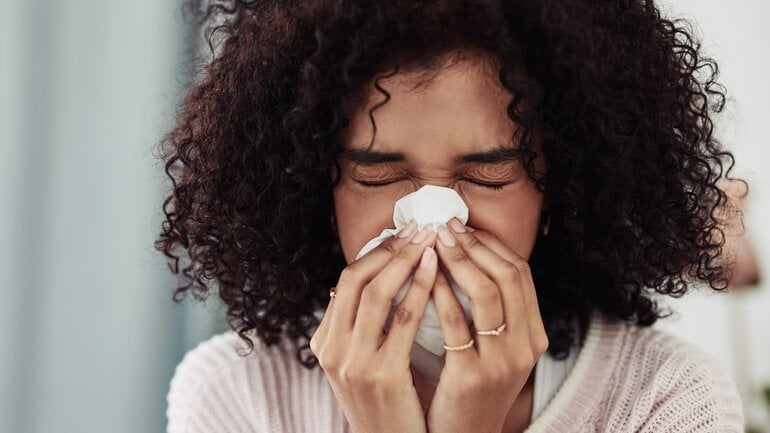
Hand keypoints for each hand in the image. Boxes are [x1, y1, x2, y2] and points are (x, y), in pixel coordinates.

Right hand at [310, 222, 438, 432]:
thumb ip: (362, 328)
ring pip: (376, 293)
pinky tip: (435, 271)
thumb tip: (382, 279)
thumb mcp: (360, 365)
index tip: (403, 234)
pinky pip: (402, 321)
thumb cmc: (384, 406)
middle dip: (390, 249)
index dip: (376, 252)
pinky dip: (419, 290)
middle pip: (355, 279)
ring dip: (405, 260)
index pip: (345, 281)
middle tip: (419, 228)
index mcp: (324, 344)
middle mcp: (331, 350)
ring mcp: (353, 363)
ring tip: (429, 240)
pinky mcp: (381, 375)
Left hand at [426, 219, 548, 432]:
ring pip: (486, 294)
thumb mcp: (495, 350)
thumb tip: (462, 256)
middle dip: (474, 245)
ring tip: (432, 243)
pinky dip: (440, 294)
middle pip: (508, 276)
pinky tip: (424, 279)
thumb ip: (489, 312)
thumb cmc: (471, 389)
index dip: (490, 244)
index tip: (462, 226)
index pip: (520, 272)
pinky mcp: (472, 378)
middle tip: (444, 227)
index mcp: (534, 336)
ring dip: (458, 261)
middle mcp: (526, 347)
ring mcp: (502, 364)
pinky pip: (456, 325)